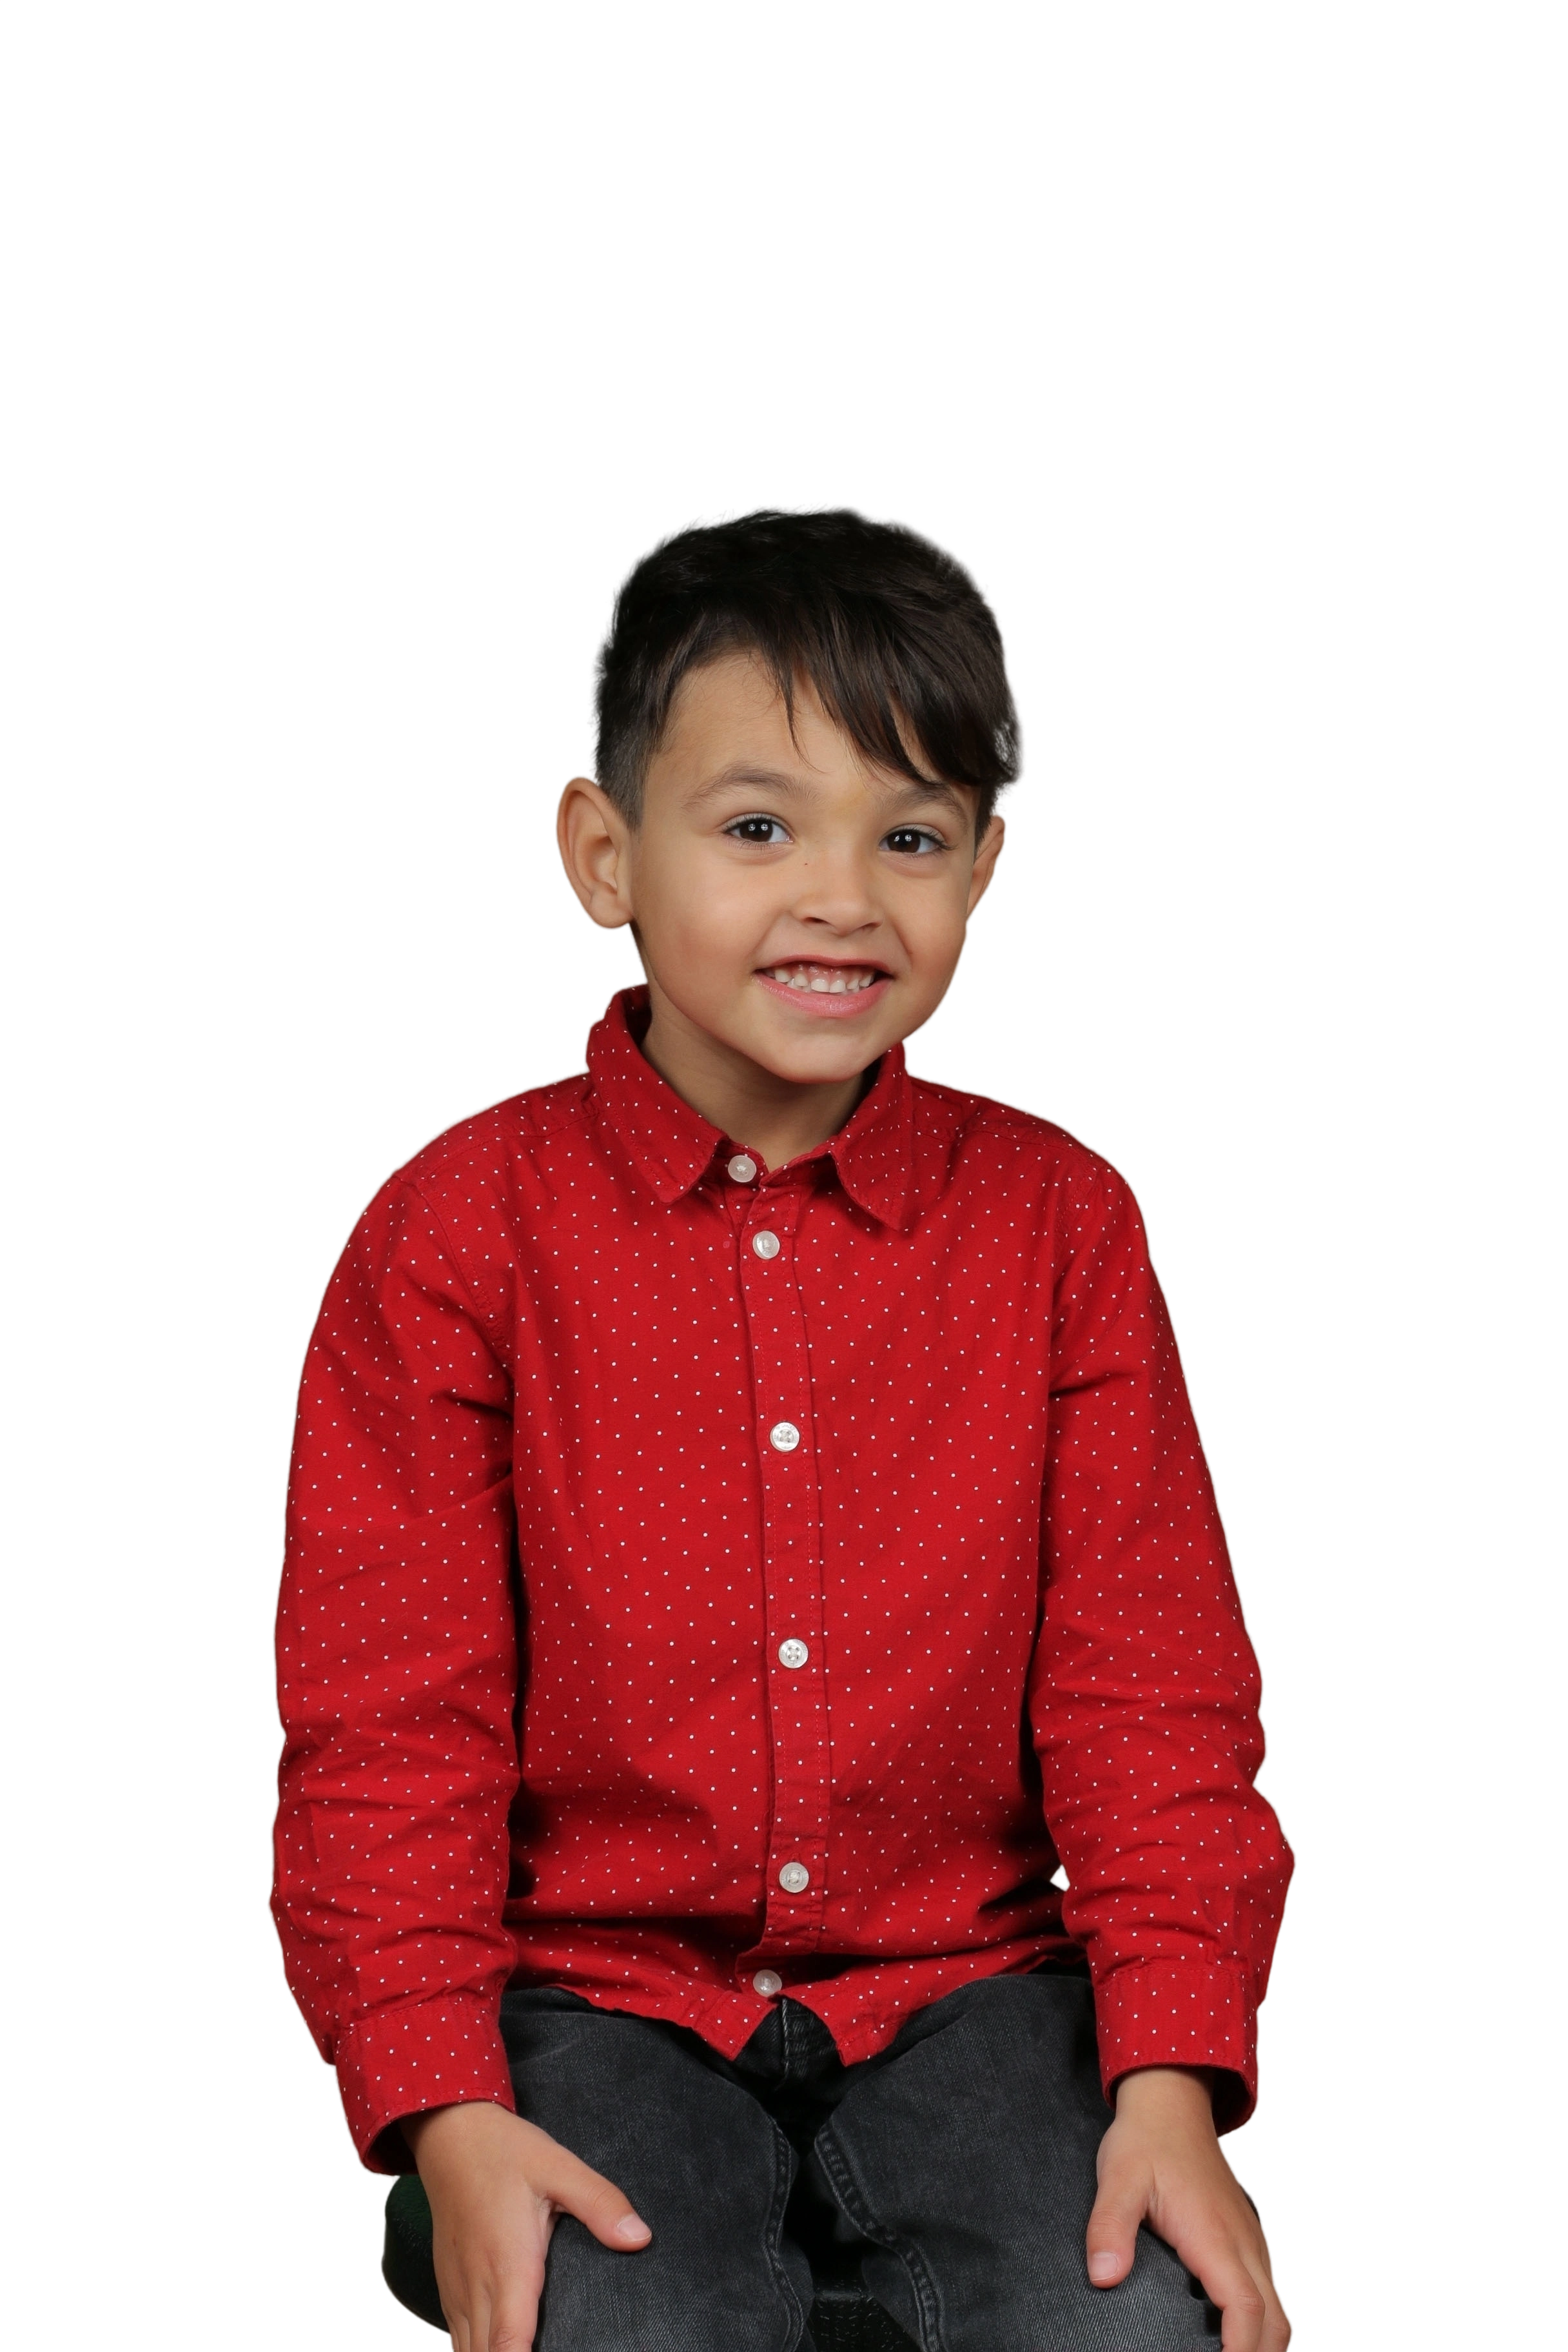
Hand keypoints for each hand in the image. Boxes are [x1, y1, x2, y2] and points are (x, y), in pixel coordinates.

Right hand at [401, 2099, 650, 2350]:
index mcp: (509, 2265)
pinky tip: (497, 2351)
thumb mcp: (558, 2166)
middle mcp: (478, 2288)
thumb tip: (639, 2237)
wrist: (450, 2135)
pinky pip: (458, 2341)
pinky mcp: (449, 2290)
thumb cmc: (505, 2152)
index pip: (510, 2343)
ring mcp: (458, 2293)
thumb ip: (599, 2203)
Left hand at [1086, 2066, 1290, 2351]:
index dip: (1243, 2351)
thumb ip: (1109, 2227)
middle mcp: (1242, 2243)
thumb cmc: (1146, 2140)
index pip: (1246, 2309)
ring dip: (1267, 2343)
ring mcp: (1249, 2241)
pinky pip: (1269, 2292)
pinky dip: (1264, 2323)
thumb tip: (1103, 2277)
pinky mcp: (1245, 2239)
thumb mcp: (1117, 2178)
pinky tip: (1241, 2338)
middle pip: (1275, 2321)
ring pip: (1278, 2308)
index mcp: (1214, 2235)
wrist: (1171, 2102)